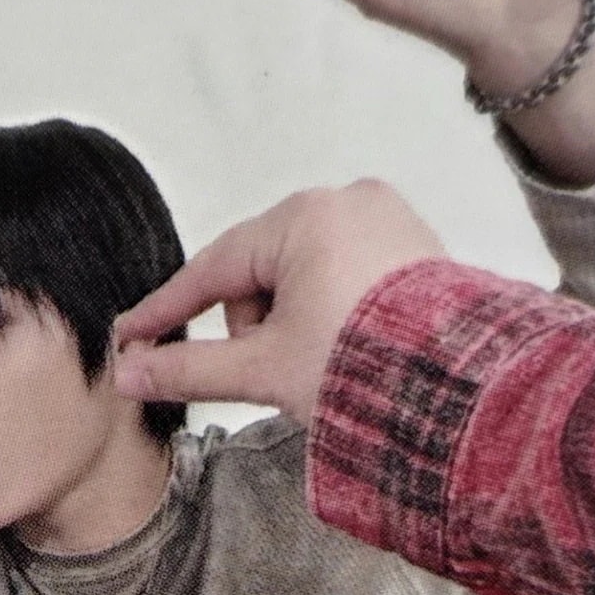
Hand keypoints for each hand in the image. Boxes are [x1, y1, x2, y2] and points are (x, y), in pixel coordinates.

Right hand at [110, 181, 448, 428]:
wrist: (464, 392)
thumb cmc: (368, 367)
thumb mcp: (265, 369)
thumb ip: (189, 368)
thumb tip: (130, 374)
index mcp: (302, 218)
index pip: (214, 266)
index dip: (169, 310)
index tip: (134, 336)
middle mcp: (347, 202)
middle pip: (262, 269)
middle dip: (256, 324)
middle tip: (278, 368)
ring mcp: (389, 220)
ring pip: (306, 273)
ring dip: (297, 319)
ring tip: (326, 360)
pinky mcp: (419, 246)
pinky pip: (350, 274)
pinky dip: (336, 310)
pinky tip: (351, 347)